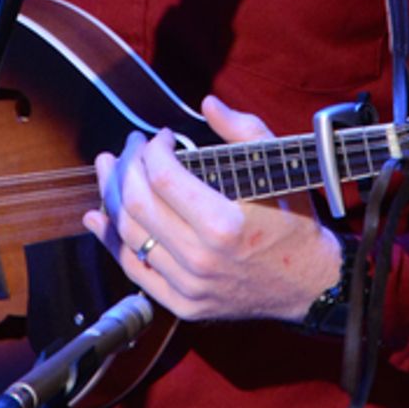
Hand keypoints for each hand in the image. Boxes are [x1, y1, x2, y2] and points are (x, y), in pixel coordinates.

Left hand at [83, 95, 342, 322]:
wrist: (310, 285)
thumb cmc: (294, 222)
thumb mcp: (278, 171)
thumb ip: (243, 131)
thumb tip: (207, 104)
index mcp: (224, 223)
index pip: (163, 177)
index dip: (152, 149)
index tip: (160, 136)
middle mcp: (201, 258)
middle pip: (137, 204)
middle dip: (126, 166)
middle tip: (130, 146)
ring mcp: (189, 285)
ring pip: (129, 235)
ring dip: (111, 196)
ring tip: (108, 168)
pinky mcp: (182, 304)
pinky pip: (134, 269)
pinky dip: (110, 241)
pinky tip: (98, 217)